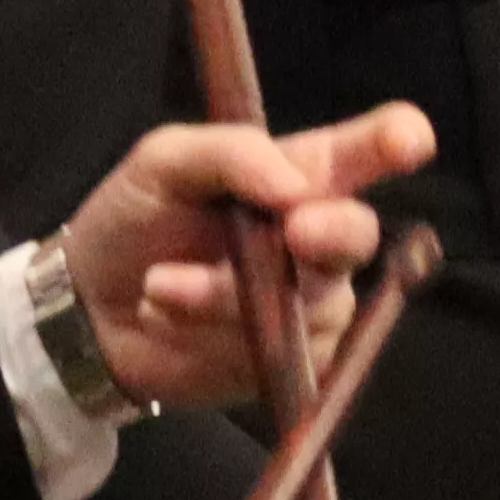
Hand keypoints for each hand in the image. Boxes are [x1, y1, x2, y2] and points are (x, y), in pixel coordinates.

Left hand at [54, 103, 436, 411]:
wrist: (88, 311)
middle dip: (333, 232)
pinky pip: (282, 349)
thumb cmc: (132, 222)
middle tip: (295, 232)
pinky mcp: (296, 360)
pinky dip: (215, 329)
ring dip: (225, 292)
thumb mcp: (162, 162)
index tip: (411, 139)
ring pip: (306, 299)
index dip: (394, 141)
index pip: (362, 152)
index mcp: (296, 173)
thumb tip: (294, 184)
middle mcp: (315, 236)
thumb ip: (230, 154)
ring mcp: (311, 303)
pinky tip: (169, 315)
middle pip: (357, 233)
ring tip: (159, 286)